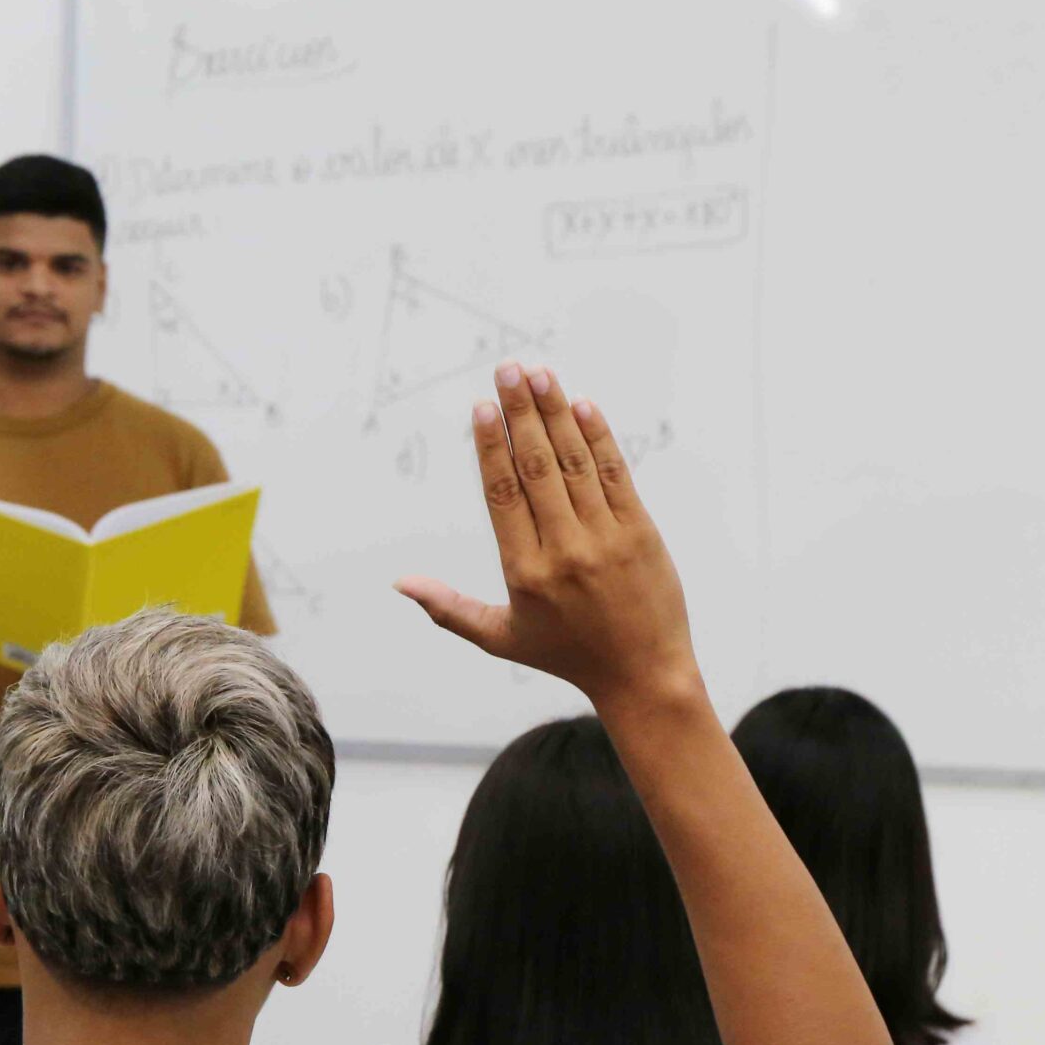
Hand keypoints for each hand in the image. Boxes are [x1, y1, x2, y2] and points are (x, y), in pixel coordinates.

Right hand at [397, 363, 700, 713]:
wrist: (643, 674)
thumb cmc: (566, 655)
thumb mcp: (501, 638)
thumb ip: (448, 609)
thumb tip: (401, 583)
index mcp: (525, 572)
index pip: (503, 495)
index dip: (491, 447)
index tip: (482, 408)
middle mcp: (565, 550)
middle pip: (537, 468)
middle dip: (521, 413)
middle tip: (508, 370)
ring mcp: (606, 537)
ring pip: (575, 463)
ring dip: (557, 413)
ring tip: (540, 374)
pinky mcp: (641, 531)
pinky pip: (615, 474)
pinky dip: (599, 437)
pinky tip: (583, 405)